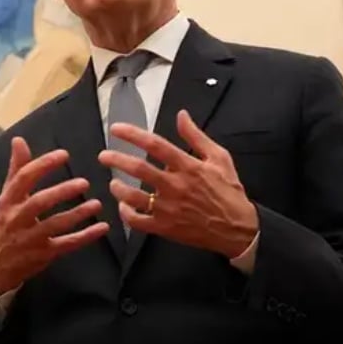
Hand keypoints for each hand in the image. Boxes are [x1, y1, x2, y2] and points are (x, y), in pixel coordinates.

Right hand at [0, 137, 109, 293]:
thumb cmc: (7, 224)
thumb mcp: (8, 198)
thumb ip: (16, 170)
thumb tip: (18, 141)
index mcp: (8, 201)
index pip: (23, 179)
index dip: (43, 165)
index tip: (64, 154)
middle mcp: (16, 219)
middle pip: (39, 203)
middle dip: (61, 192)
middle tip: (84, 182)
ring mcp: (30, 239)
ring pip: (55, 225)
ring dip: (78, 214)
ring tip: (97, 204)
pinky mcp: (43, 254)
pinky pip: (67, 244)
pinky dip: (85, 236)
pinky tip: (102, 227)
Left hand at [99, 109, 258, 257]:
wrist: (238, 228)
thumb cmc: (228, 191)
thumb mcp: (219, 158)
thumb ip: (196, 136)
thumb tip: (181, 115)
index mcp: (188, 166)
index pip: (155, 145)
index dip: (132, 134)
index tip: (116, 129)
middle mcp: (176, 186)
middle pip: (139, 168)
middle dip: (117, 159)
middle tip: (104, 156)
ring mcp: (169, 208)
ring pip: (134, 196)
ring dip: (118, 188)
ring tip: (113, 183)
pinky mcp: (165, 228)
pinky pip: (138, 221)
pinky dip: (126, 214)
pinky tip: (123, 206)